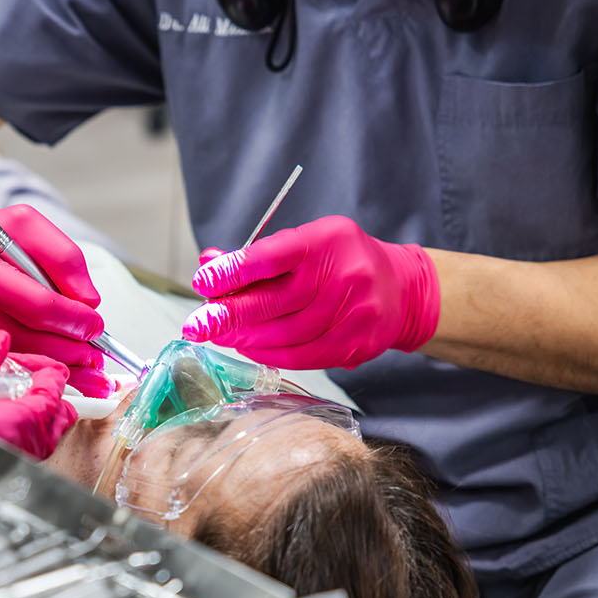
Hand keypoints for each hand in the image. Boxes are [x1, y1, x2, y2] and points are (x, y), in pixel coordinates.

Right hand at [0, 189, 111, 396]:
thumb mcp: (22, 226)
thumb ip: (62, 255)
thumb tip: (88, 302)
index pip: (40, 306)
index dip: (76, 321)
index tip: (96, 325)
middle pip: (35, 342)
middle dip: (75, 350)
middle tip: (97, 351)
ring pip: (23, 364)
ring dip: (64, 370)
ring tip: (90, 369)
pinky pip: (7, 371)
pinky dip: (38, 374)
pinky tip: (60, 374)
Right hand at [0, 331, 76, 464]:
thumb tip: (0, 348)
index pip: (38, 409)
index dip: (53, 390)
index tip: (57, 374)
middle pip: (35, 439)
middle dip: (50, 413)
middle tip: (55, 390)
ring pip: (17, 455)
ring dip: (31, 430)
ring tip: (32, 406)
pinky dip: (5, 443)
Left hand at [182, 216, 439, 368]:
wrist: (400, 288)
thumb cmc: (339, 261)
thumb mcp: (303, 244)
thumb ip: (256, 256)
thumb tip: (208, 263)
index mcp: (325, 240)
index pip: (270, 257)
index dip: (232, 271)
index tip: (202, 282)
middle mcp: (344, 274)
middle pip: (275, 302)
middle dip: (228, 316)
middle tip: (196, 325)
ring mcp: (355, 311)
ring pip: (286, 335)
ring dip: (246, 338)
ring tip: (223, 336)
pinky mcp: (358, 342)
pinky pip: (303, 356)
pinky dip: (269, 355)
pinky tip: (251, 348)